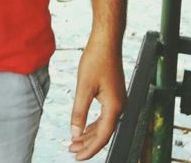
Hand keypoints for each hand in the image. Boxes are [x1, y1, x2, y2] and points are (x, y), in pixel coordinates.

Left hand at [68, 36, 125, 159]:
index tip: (77, 157)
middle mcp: (120, 106)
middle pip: (103, 133)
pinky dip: (94, 124)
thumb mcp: (84, 86)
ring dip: (89, 134)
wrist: (107, 40)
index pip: (102, 136)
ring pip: (104, 125)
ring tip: (74, 142)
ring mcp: (118, 100)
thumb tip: (75, 133)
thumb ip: (79, 112)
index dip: (89, 149)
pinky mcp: (114, 94)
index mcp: (114, 106)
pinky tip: (84, 128)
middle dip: (87, 144)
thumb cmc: (96, 59)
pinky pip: (105, 116)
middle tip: (71, 150)